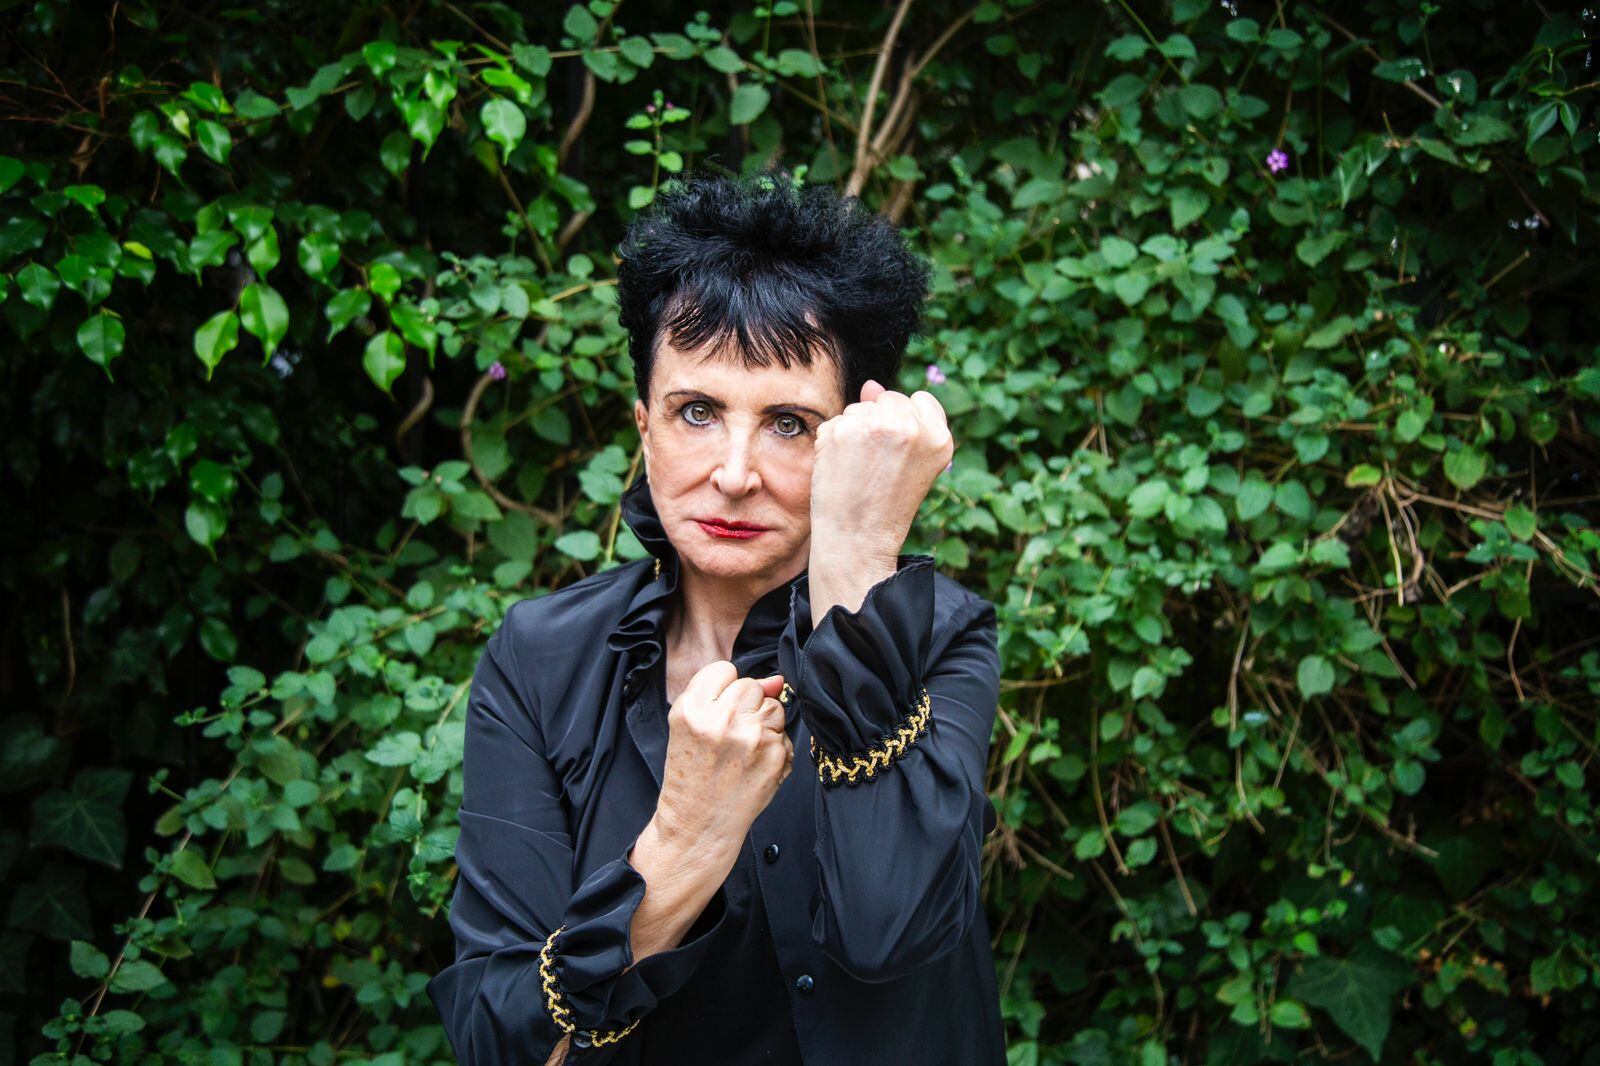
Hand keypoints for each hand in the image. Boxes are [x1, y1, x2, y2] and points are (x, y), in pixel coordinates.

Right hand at [653, 663, 791, 855]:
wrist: (698, 825)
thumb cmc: (692, 775)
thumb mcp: (688, 727)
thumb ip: (723, 694)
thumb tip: (776, 680)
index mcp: (692, 709)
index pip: (724, 670)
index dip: (723, 690)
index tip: (716, 712)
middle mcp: (722, 719)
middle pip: (751, 685)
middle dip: (745, 706)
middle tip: (728, 737)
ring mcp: (752, 737)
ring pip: (774, 706)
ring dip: (764, 724)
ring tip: (742, 751)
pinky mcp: (775, 755)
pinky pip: (785, 734)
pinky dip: (774, 748)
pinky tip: (754, 766)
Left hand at [809, 379, 953, 555]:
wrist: (859, 539)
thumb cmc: (885, 505)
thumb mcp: (911, 462)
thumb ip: (901, 419)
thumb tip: (871, 384)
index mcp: (939, 437)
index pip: (920, 401)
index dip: (904, 425)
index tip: (897, 456)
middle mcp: (912, 427)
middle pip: (888, 399)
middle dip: (878, 425)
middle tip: (876, 467)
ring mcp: (876, 426)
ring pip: (858, 408)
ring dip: (854, 432)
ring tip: (859, 469)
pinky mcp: (843, 430)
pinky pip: (835, 421)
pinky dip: (832, 442)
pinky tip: (840, 467)